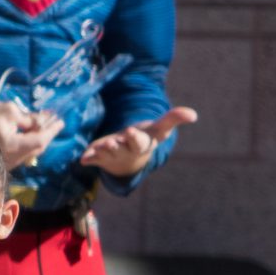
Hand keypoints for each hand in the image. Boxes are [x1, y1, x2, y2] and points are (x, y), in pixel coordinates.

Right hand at [0, 99, 60, 169]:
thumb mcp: (6, 111)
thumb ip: (26, 117)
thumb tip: (38, 123)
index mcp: (14, 146)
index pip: (40, 140)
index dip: (52, 130)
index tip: (60, 121)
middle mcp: (12, 159)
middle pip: (37, 148)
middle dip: (46, 133)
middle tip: (53, 121)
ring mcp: (6, 162)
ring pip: (29, 150)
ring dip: (37, 136)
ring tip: (40, 123)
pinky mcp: (1, 161)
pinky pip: (20, 151)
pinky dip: (27, 140)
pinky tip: (27, 131)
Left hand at [80, 106, 197, 179]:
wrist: (129, 159)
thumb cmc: (145, 139)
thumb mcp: (159, 129)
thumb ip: (174, 119)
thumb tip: (193, 115)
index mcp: (139, 144)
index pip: (138, 142)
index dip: (134, 138)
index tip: (130, 131)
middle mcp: (125, 151)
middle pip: (120, 149)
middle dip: (115, 146)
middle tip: (111, 142)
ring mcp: (112, 155)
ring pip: (106, 154)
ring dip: (101, 151)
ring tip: (98, 148)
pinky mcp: (99, 157)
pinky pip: (93, 159)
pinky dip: (88, 159)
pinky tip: (83, 159)